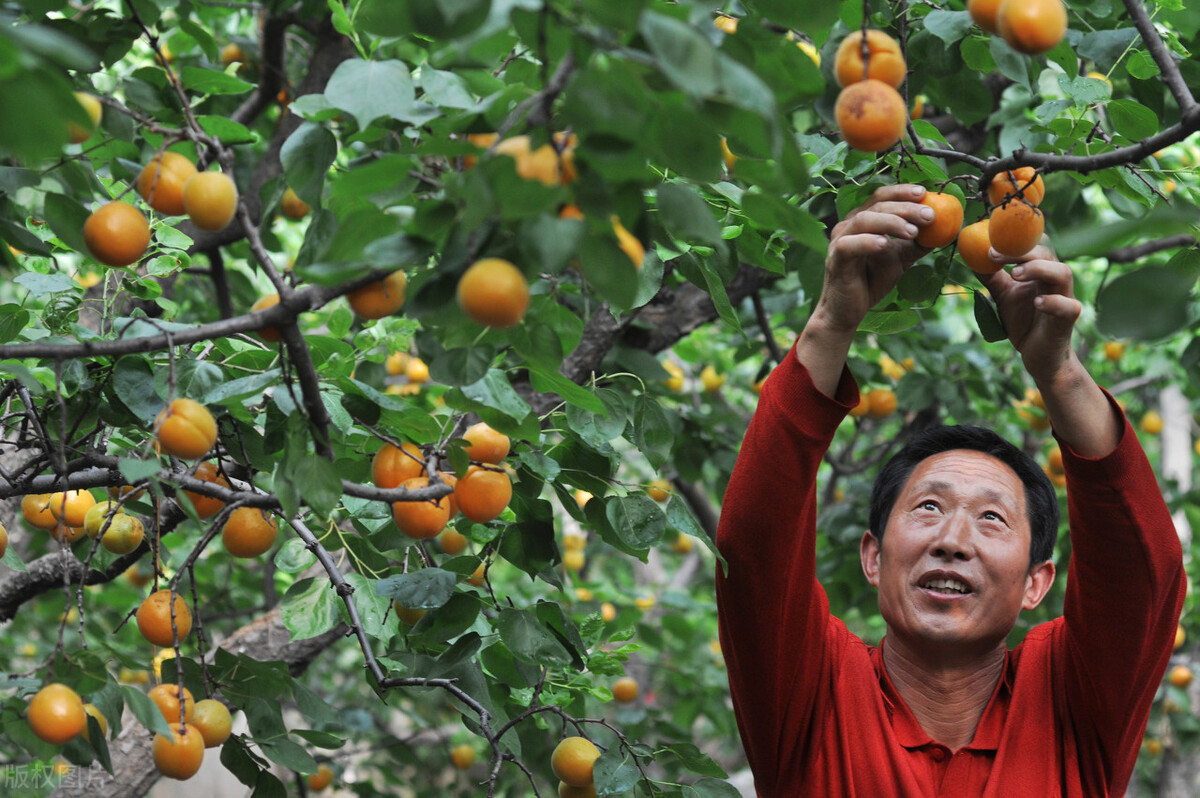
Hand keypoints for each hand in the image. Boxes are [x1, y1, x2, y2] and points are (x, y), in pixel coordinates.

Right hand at [815, 184, 932, 333]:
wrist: (848, 312)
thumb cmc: (871, 282)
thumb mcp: (900, 259)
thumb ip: (916, 244)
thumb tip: (943, 231)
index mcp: (863, 220)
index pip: (881, 196)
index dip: (902, 191)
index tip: (925, 193)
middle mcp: (848, 225)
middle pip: (877, 205)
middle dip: (905, 207)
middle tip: (929, 216)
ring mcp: (839, 241)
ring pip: (863, 220)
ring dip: (891, 222)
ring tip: (913, 231)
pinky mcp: (835, 259)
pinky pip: (848, 245)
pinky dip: (867, 242)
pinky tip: (884, 244)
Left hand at [975, 243, 1080, 383]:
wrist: (1038, 355)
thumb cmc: (1023, 321)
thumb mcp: (1003, 295)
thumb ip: (992, 277)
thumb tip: (974, 257)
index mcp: (1040, 270)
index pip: (1035, 244)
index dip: (1014, 239)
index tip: (988, 243)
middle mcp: (1054, 280)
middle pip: (1047, 253)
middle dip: (1021, 251)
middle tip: (994, 255)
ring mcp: (1064, 298)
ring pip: (1063, 273)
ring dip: (1039, 269)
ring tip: (1015, 274)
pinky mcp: (1068, 319)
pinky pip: (1068, 306)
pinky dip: (1054, 302)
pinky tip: (1037, 302)